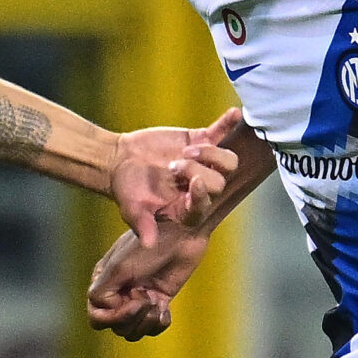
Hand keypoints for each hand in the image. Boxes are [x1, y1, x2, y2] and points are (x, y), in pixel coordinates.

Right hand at [87, 225, 208, 339]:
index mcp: (104, 282)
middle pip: (115, 327)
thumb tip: (105, 309)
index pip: (97, 317)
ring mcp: (139, 297)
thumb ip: (104, 290)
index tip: (134, 299)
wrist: (183, 231)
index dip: (114, 317)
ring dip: (146, 322)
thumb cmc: (149, 243)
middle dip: (132, 319)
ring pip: (133, 331)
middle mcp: (119, 292)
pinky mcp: (159, 300)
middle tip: (148, 299)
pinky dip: (160, 323)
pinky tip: (165, 308)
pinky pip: (153, 327)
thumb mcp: (120, 267)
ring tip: (157, 304)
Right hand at [109, 107, 245, 244]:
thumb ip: (142, 225)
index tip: (192, 182)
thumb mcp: (131, 209)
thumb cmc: (127, 190)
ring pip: (228, 161)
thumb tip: (148, 244)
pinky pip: (221, 132)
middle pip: (219, 183)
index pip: (205, 205)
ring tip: (189, 150)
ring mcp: (205, 163)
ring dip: (212, 154)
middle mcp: (201, 187)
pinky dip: (229, 123)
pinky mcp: (202, 141)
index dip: (203, 195)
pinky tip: (235, 113)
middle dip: (197, 171)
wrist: (122, 161)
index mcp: (187, 208)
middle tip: (173, 165)